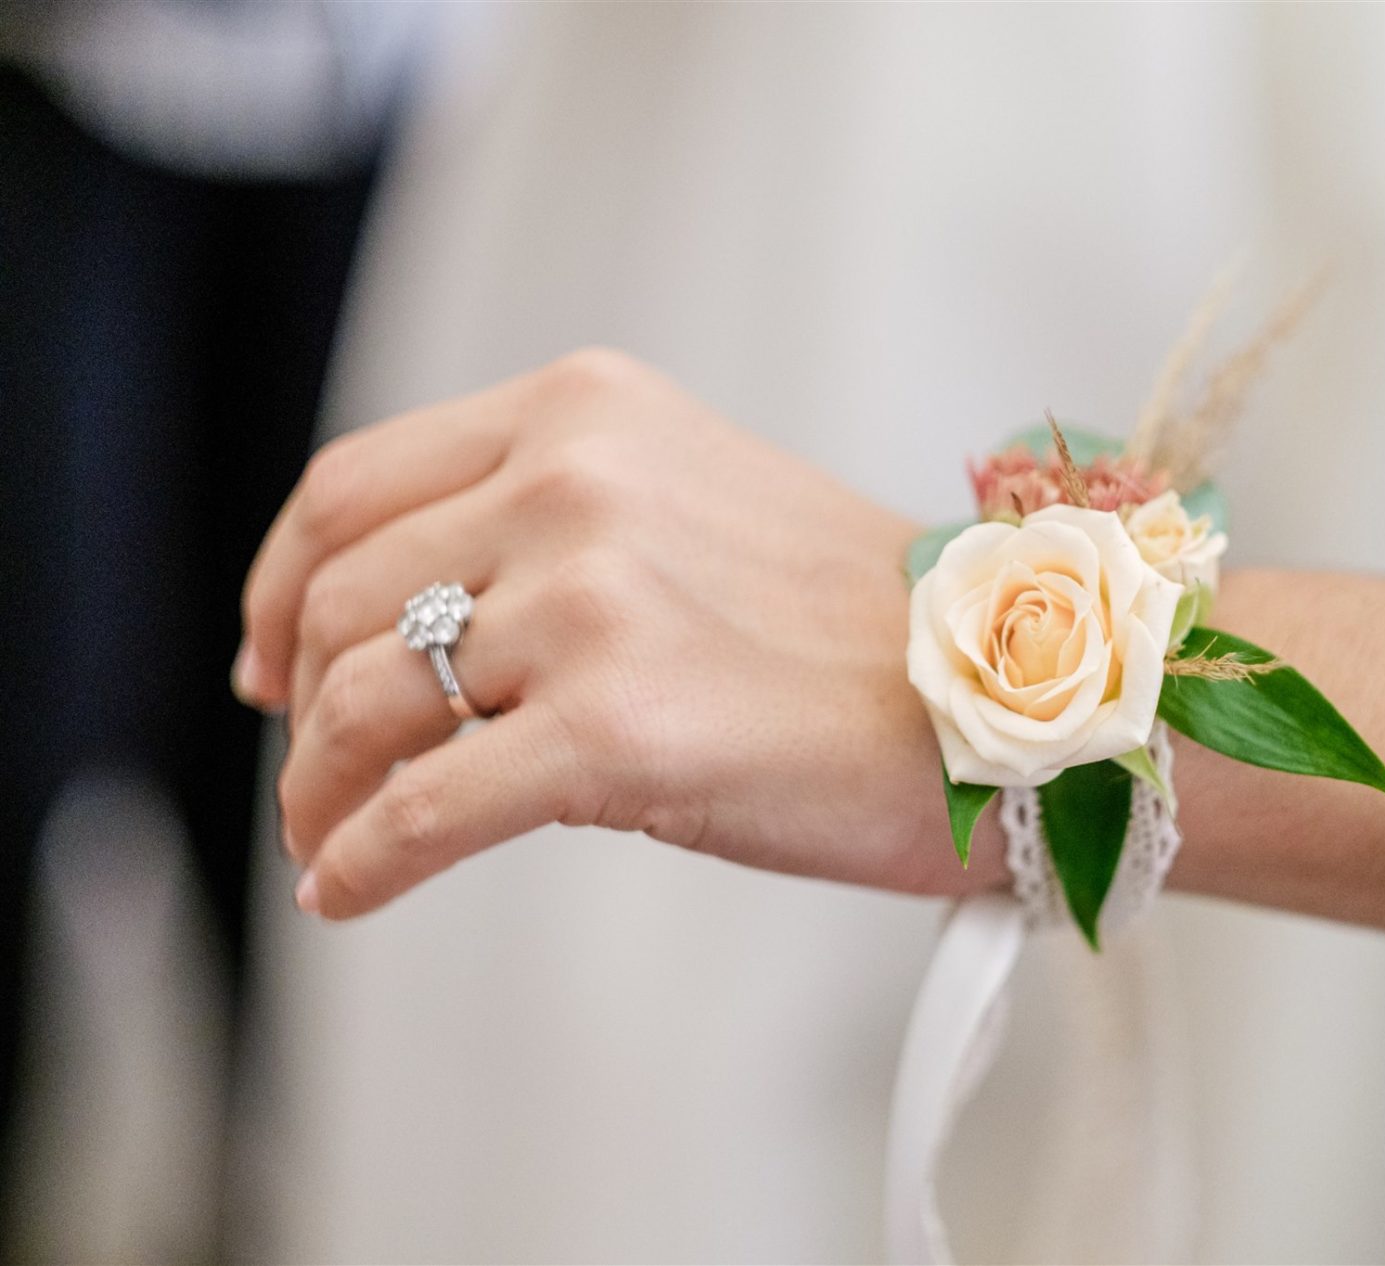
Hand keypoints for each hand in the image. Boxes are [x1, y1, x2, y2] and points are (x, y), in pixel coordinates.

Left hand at [239, 349, 994, 917]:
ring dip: (323, 794)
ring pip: (364, 707)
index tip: (271, 660)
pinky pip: (423, 810)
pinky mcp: (616, 731)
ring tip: (336, 842)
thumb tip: (380, 635)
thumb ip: (543, 525)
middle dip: (302, 709)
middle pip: (343, 602)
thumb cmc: (858, 625)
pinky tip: (350, 890)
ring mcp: (594, 602)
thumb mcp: (686, 506)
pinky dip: (361, 863)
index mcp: (585, 410)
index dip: (281, 585)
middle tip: (315, 779)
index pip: (354, 486)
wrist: (1003, 696)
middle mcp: (575, 480)